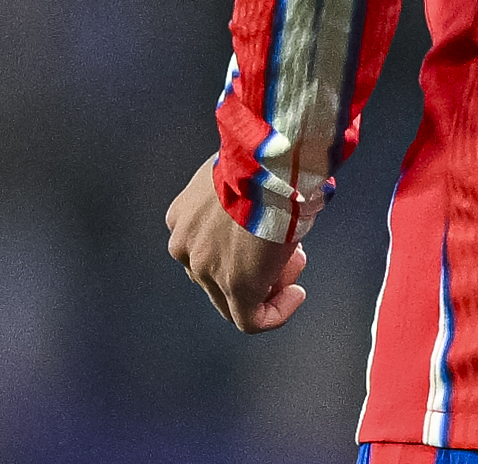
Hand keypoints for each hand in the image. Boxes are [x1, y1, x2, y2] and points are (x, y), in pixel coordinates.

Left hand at [166, 156, 309, 332]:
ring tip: (295, 261)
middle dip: (255, 266)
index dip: (240, 246)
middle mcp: (185, 246)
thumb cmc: (262, 157)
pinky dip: (274, 313)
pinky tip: (296, 295)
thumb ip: (242, 193)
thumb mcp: (240, 173)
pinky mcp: (235, 288)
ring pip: (234, 297)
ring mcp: (206, 270)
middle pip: (218, 274)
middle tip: (286, 249)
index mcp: (182, 217)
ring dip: (269, 284)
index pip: (206, 247)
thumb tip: (271, 191)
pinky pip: (250, 320)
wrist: (267, 163)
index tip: (266, 233)